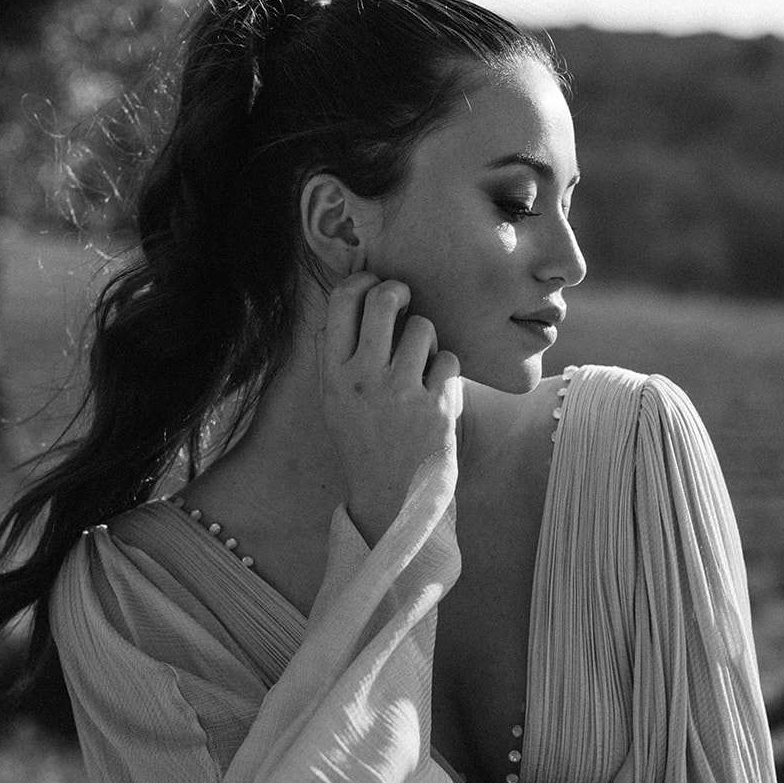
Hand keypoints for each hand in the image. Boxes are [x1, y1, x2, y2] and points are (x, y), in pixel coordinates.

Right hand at [321, 274, 460, 544]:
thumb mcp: (334, 404)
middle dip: (400, 292)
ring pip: (424, 327)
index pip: (341, 301)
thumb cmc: (365, 446)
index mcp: (334, 375)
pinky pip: (449, 360)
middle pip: (385, 299)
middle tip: (406, 304)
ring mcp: (401, 391)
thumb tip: (344, 305)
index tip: (375, 286)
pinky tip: (436, 394)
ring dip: (428, 341)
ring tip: (421, 367)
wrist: (392, 501)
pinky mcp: (436, 406)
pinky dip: (447, 373)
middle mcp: (363, 378)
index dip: (362, 281)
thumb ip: (336, 357)